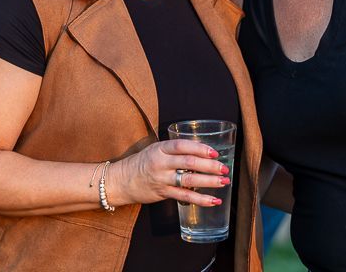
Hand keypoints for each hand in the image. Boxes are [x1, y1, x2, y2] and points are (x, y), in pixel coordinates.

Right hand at [108, 139, 229, 207]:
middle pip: (189, 162)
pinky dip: (200, 199)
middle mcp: (161, 162)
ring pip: (188, 179)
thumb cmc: (142, 163)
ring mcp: (161, 179)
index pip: (182, 146)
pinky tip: (213, 200)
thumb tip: (202, 151)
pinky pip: (184, 197)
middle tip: (224, 168)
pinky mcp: (162, 193)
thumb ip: (175, 150)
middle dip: (209, 166)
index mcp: (160, 148)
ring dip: (209, 181)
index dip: (200, 148)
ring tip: (223, 182)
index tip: (214, 152)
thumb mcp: (156, 149)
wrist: (121, 180)